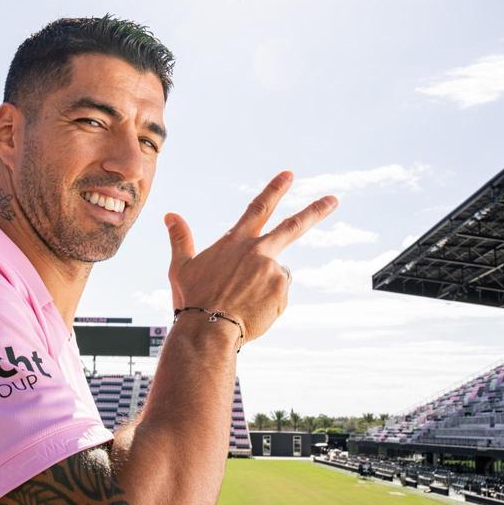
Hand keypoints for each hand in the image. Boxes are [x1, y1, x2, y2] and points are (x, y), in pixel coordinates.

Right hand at [164, 171, 337, 342]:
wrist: (208, 329)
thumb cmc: (192, 299)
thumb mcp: (181, 266)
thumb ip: (180, 238)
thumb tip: (170, 215)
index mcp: (235, 241)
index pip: (258, 208)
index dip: (274, 189)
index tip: (289, 175)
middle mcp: (258, 250)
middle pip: (293, 226)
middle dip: (315, 210)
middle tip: (333, 200)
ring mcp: (272, 270)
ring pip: (276, 274)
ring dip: (263, 287)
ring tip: (241, 303)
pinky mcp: (281, 290)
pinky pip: (278, 295)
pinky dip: (267, 303)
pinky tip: (250, 312)